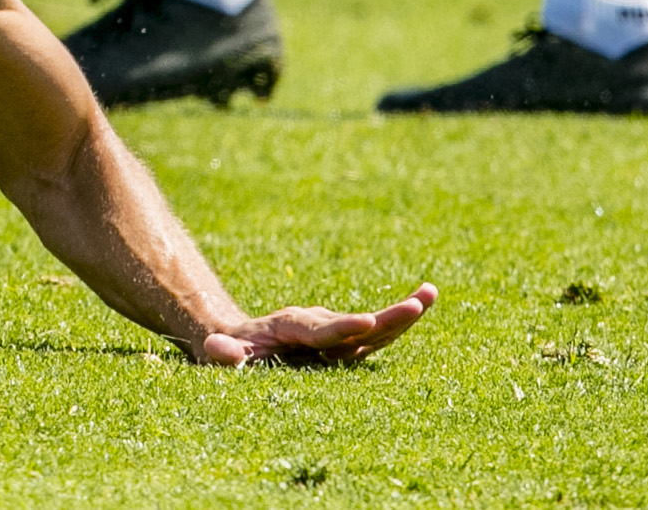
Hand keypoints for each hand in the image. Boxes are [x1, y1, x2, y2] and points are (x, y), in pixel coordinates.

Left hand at [193, 283, 434, 367]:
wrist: (236, 340)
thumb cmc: (231, 352)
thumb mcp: (222, 353)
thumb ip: (224, 353)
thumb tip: (217, 349)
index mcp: (291, 329)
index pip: (320, 332)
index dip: (343, 328)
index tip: (367, 322)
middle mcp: (316, 325)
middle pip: (355, 325)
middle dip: (387, 317)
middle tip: (416, 303)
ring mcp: (332, 332)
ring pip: (371, 328)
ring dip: (401, 316)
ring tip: (429, 294)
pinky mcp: (343, 341)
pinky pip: (373, 336)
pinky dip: (398, 325)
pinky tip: (423, 306)